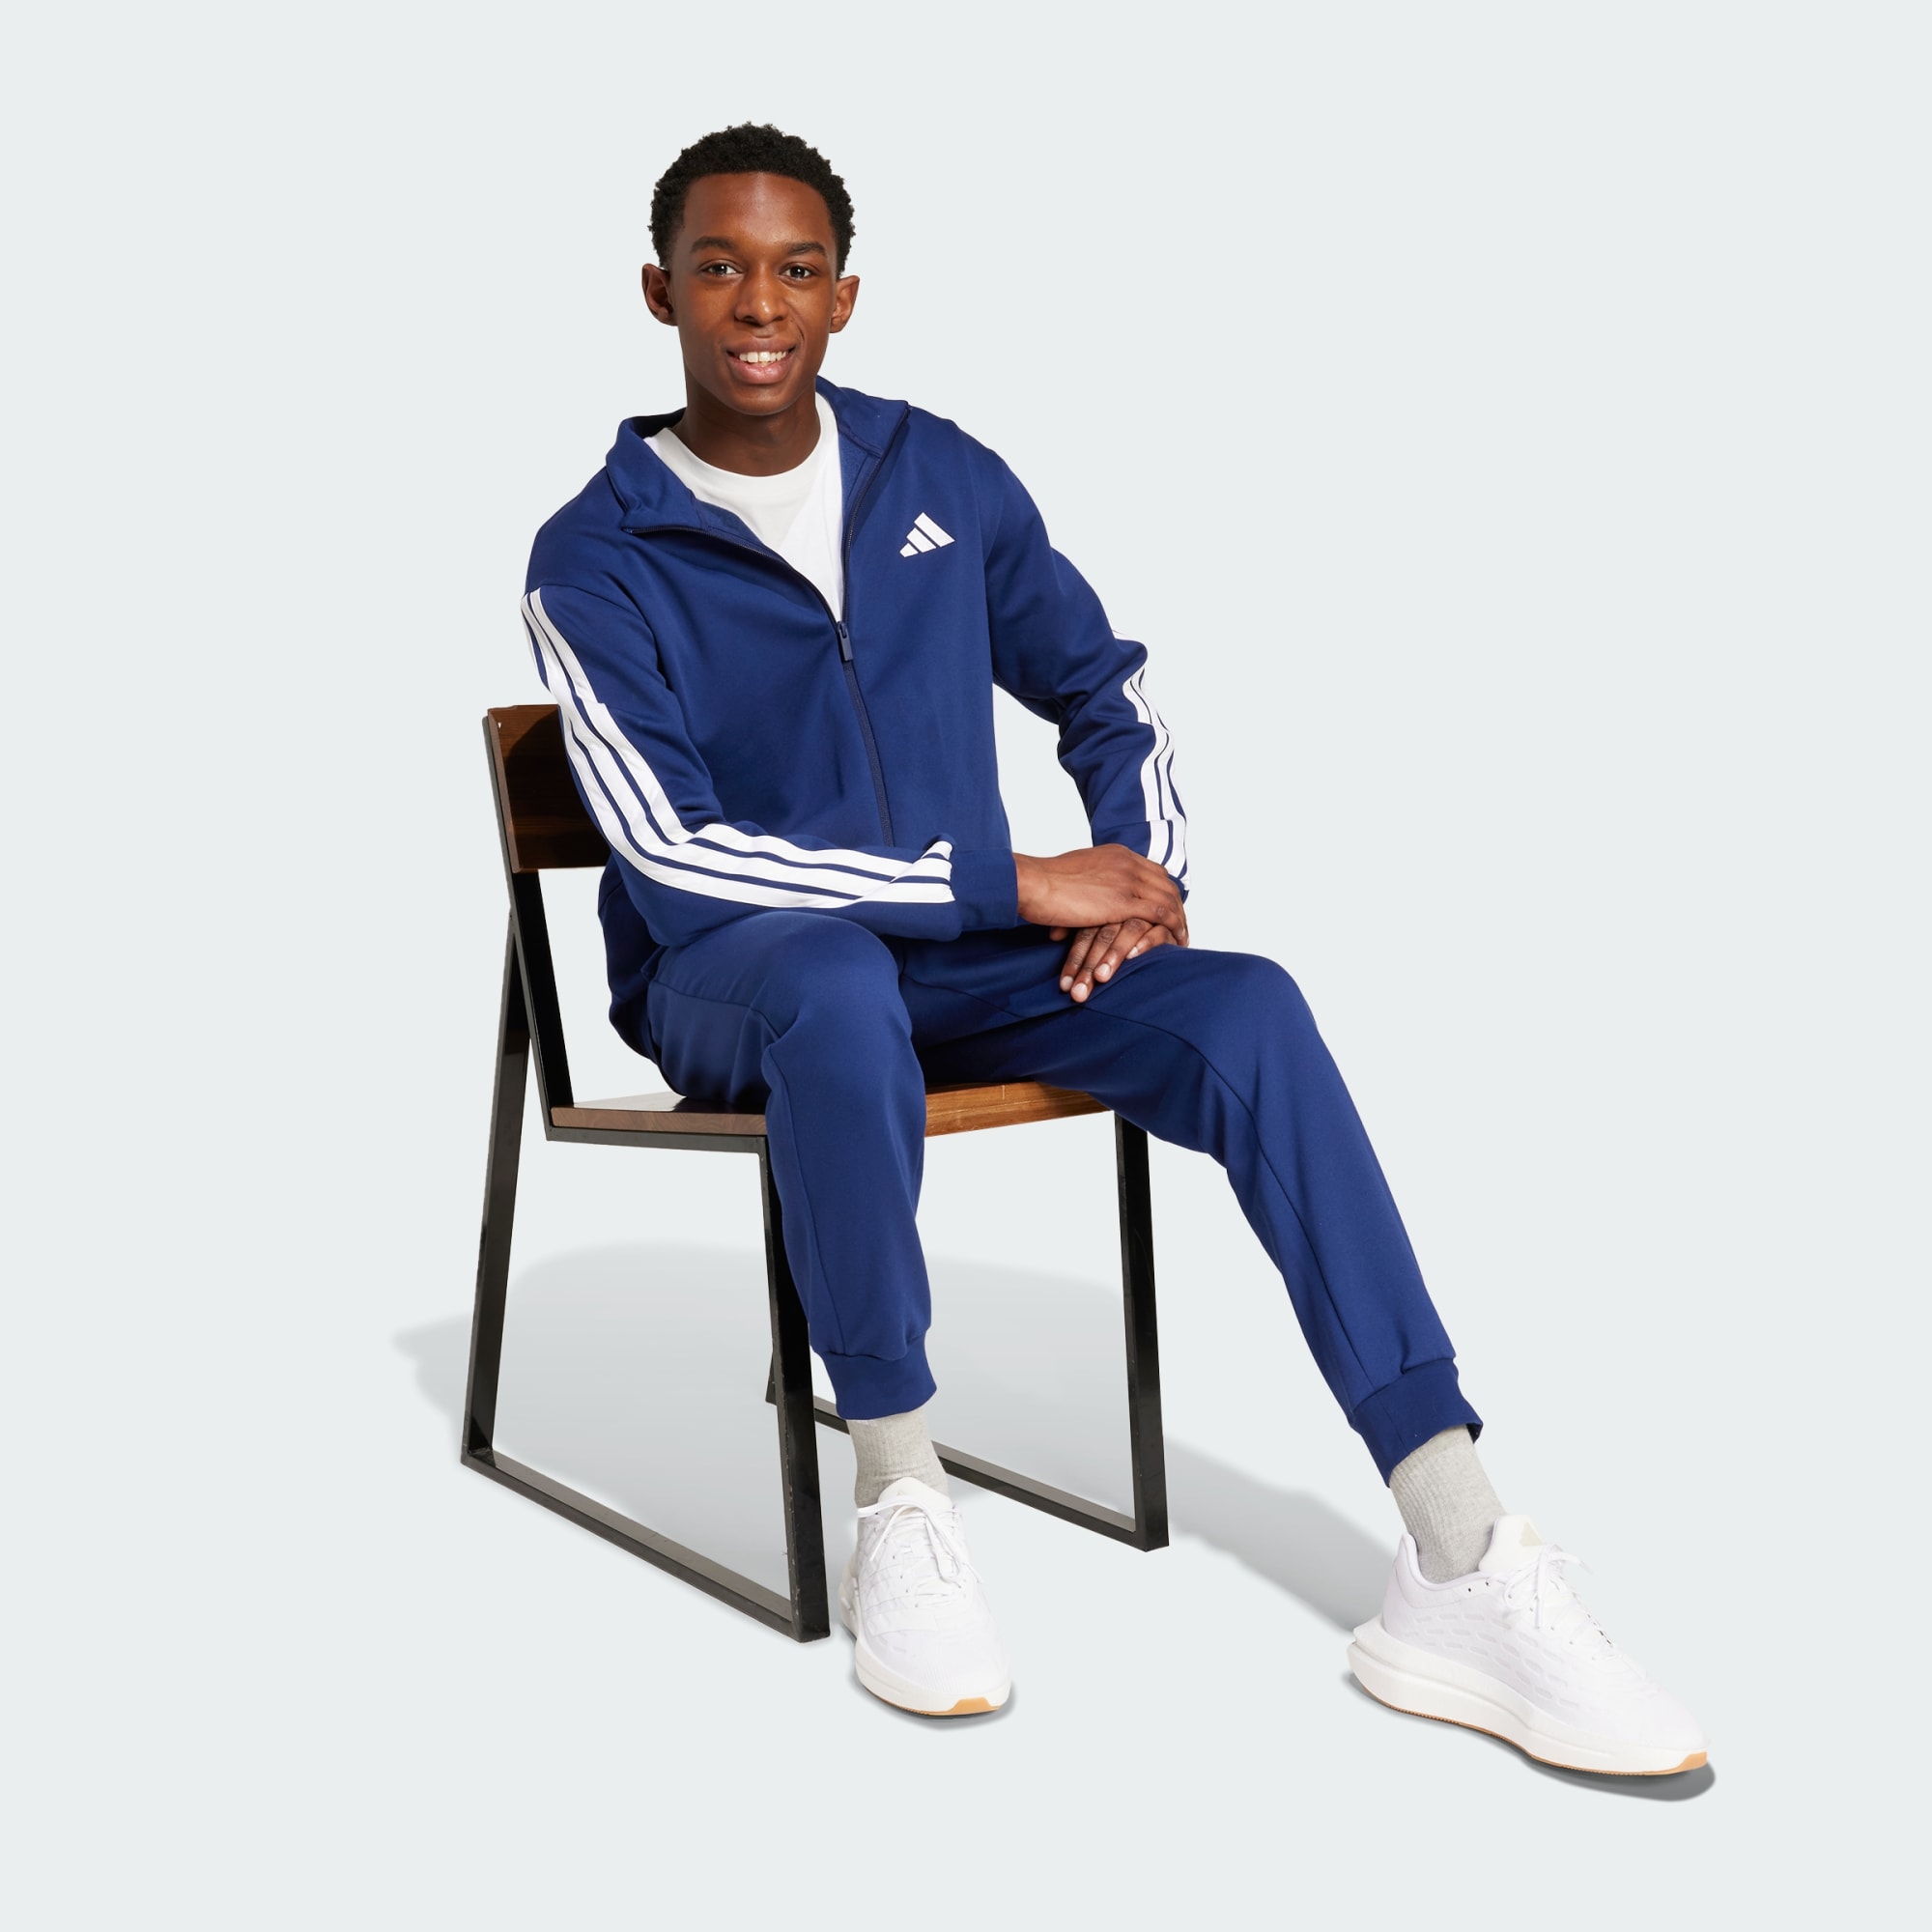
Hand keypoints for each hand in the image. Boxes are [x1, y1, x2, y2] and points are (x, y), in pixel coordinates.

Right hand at [1013, 845, 1187, 943]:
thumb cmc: (1043, 881)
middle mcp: (1127, 862)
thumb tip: (1092, 889)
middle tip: (1181, 925)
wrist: (1032, 883)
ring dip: (1179, 919)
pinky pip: (1160, 914)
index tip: (1167, 906)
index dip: (1163, 890)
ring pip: (1168, 899)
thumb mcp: (1075, 871)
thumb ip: (1092, 878)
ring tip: (1183, 938)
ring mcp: (1128, 880)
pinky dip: (1173, 927)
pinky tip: (1177, 941)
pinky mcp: (1124, 901)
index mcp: (1116, 854)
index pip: (1152, 870)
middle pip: (1165, 884)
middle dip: (1176, 906)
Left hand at [1052, 918, 1184, 1001]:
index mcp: (1105, 906)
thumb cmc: (1118, 926)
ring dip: (1114, 955)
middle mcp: (1125, 909)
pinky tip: (1134, 956)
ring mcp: (1147, 914)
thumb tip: (1053, 935)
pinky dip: (1145, 943)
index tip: (1065, 984)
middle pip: (1105, 933)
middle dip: (1089, 964)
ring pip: (1129, 931)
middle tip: (1079, 991)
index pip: (1086, 930)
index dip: (1075, 957)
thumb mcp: (1092, 921)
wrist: (1154, 913)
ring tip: (1101, 977)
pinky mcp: (1167, 925)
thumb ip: (1074, 926)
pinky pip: (1158, 932)